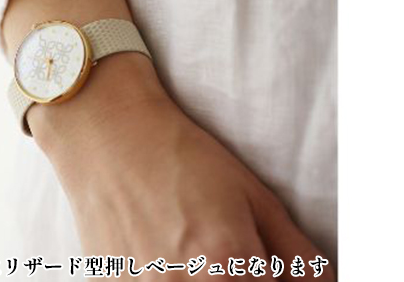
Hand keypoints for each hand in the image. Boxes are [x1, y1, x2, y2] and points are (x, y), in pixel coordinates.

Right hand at [30, 54, 333, 280]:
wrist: (108, 136)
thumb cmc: (180, 156)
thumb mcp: (252, 194)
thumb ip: (295, 251)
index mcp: (229, 262)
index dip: (270, 276)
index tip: (259, 259)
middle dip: (235, 275)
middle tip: (218, 247)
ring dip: (198, 276)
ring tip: (184, 244)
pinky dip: (162, 275)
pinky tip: (156, 248)